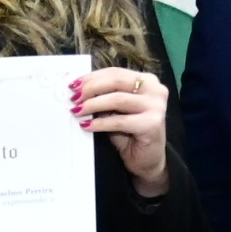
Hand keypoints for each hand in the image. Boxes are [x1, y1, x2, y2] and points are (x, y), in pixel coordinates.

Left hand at [73, 65, 172, 194]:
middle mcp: (155, 89)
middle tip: (74, 98)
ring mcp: (156, 106)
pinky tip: (87, 125)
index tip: (74, 85)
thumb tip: (79, 90)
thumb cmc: (130, 133)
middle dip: (91, 88)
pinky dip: (100, 123)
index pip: (116, 72)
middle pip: (117, 81)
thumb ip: (104, 97)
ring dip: (93, 105)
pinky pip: (119, 121)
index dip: (93, 77)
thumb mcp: (115, 110)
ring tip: (77, 111)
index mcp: (147, 80)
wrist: (147, 159)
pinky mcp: (152, 124)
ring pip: (118, 99)